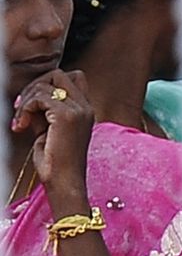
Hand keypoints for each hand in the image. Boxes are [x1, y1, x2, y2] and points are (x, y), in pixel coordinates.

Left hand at [13, 69, 93, 207]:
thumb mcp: (49, 129)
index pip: (71, 77)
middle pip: (58, 74)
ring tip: (20, 122)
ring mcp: (78, 110)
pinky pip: (39, 98)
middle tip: (22, 107)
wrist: (64, 181)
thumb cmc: (55, 161)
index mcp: (85, 110)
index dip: (48, 84)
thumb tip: (28, 95)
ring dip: (25, 101)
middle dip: (34, 86)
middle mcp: (85, 107)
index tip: (32, 105)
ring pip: (44, 85)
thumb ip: (44, 110)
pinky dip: (25, 109)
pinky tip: (21, 126)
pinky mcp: (66, 116)